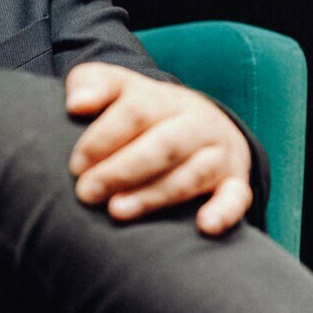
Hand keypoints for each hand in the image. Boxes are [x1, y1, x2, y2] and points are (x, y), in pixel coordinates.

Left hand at [65, 63, 252, 234]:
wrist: (200, 122)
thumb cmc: (141, 111)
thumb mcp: (115, 87)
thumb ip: (90, 85)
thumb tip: (77, 104)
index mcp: (163, 98)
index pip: (135, 113)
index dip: (102, 139)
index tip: (76, 165)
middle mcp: (196, 122)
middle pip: (164, 144)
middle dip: (122, 171)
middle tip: (86, 192)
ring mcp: (219, 152)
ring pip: (192, 174)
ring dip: (155, 195)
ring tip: (117, 211)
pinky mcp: (235, 182)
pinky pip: (237, 197)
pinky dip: (224, 212)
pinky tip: (205, 226)